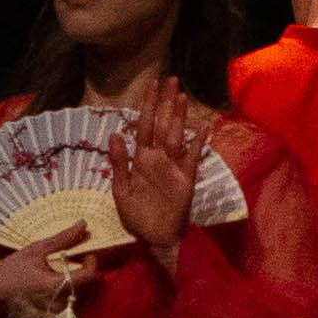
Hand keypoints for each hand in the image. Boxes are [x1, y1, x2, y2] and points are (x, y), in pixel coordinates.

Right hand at [0, 240, 95, 317]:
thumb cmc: (9, 273)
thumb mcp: (34, 251)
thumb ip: (62, 239)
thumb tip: (83, 224)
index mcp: (57, 286)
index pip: (91, 276)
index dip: (93, 263)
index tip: (86, 255)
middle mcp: (61, 305)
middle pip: (90, 289)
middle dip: (87, 274)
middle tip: (75, 262)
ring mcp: (57, 317)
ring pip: (83, 300)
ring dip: (80, 286)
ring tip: (66, 275)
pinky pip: (72, 310)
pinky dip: (71, 298)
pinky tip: (58, 289)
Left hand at [110, 81, 205, 255]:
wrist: (155, 238)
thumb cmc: (137, 216)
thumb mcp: (121, 190)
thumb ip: (119, 163)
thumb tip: (115, 134)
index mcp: (141, 158)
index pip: (144, 125)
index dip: (148, 104)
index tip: (152, 83)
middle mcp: (158, 158)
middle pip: (163, 124)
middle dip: (166, 102)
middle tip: (171, 79)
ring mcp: (174, 166)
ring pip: (177, 135)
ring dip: (179, 116)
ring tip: (181, 96)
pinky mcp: (186, 179)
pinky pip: (192, 157)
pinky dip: (197, 142)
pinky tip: (202, 128)